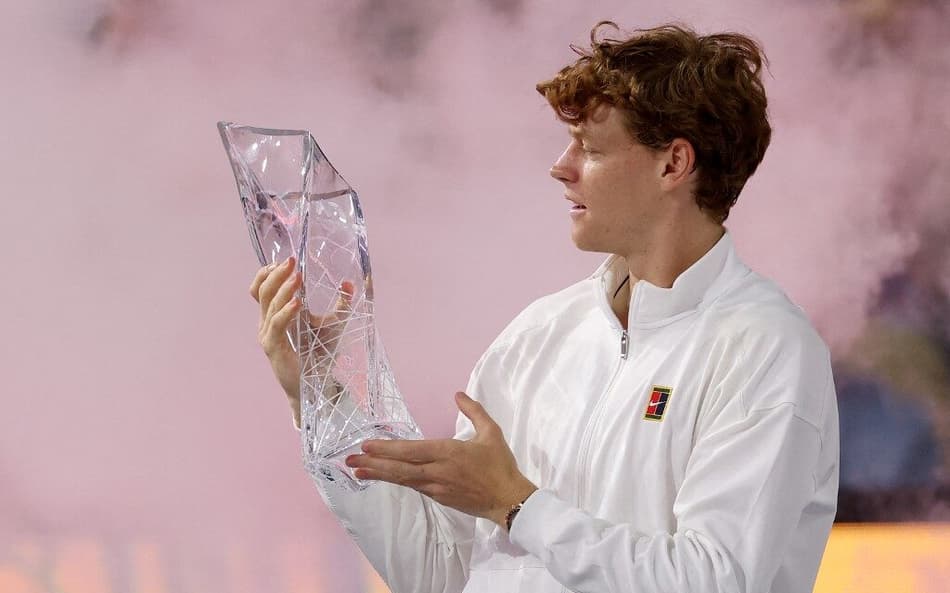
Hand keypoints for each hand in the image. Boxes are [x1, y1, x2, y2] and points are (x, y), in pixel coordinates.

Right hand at [249, 257, 353, 424]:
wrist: (316, 385)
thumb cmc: (321, 353)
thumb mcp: (334, 324)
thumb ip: (341, 305)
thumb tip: (349, 283)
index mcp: (276, 314)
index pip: (261, 288)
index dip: (268, 272)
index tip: (286, 261)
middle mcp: (268, 322)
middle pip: (263, 291)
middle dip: (276, 274)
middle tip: (292, 262)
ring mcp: (268, 334)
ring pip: (268, 304)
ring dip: (283, 289)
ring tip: (297, 278)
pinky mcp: (273, 348)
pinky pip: (276, 325)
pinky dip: (286, 312)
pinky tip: (298, 303)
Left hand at [345, 391, 537, 527]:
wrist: (508, 500)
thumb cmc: (500, 465)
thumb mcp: (491, 433)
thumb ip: (474, 411)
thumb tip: (458, 394)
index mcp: (449, 453)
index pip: (411, 450)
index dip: (387, 449)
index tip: (367, 445)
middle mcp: (437, 472)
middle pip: (399, 468)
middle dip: (373, 463)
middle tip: (350, 460)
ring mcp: (436, 487)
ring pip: (402, 480)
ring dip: (378, 474)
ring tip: (357, 470)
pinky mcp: (438, 497)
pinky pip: (412, 486)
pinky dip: (395, 480)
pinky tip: (383, 477)